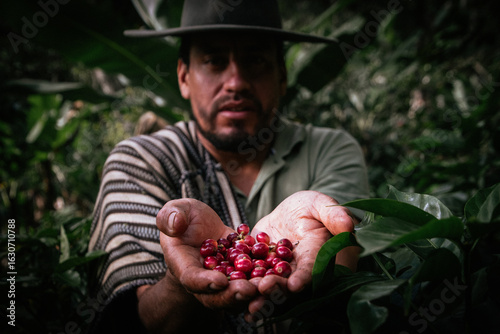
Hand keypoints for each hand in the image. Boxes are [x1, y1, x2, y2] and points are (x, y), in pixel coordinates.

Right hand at [156, 198, 258, 310]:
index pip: (192, 279)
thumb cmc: (184, 219)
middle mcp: (205, 279)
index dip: (205, 283)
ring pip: (238, 292)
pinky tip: (280, 272)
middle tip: (249, 289)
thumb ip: (171, 217)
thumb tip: (175, 225)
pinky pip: (254, 278)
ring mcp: (225, 278)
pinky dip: (267, 278)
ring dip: (253, 291)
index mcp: (184, 266)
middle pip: (217, 295)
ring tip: (267, 285)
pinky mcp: (242, 271)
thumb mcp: (175, 211)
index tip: (219, 281)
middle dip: (233, 294)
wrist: (199, 227)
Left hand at [247, 191, 357, 316]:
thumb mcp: (319, 204)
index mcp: (318, 255)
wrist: (286, 213)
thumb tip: (349, 225)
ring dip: (260, 297)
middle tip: (264, 289)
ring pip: (271, 288)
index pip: (313, 268)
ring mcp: (280, 275)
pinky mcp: (263, 273)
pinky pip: (254, 282)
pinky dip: (245, 290)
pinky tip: (233, 296)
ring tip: (249, 305)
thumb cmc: (309, 207)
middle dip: (278, 289)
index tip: (296, 285)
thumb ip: (334, 213)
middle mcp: (300, 271)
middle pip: (290, 284)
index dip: (305, 277)